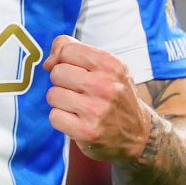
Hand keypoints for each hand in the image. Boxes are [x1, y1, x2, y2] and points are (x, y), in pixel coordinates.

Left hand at [43, 34, 150, 161]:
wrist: (137, 134)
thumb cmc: (113, 94)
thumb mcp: (105, 66)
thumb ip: (73, 50)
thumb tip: (48, 61)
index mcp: (112, 66)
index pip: (67, 50)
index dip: (64, 60)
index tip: (75, 70)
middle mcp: (106, 87)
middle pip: (57, 73)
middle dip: (63, 82)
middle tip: (81, 92)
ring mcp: (96, 110)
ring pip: (52, 94)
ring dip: (61, 101)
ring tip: (80, 106)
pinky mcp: (87, 131)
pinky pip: (54, 117)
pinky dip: (61, 119)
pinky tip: (78, 120)